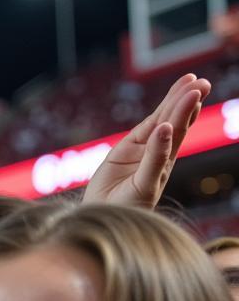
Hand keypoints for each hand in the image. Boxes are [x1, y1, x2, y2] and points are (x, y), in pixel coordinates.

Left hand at [85, 73, 210, 208]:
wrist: (98, 221)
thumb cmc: (108, 193)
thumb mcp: (119, 159)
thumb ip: (141, 141)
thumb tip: (160, 120)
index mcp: (146, 149)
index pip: (162, 119)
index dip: (175, 100)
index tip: (189, 79)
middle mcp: (156, 159)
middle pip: (171, 125)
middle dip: (185, 104)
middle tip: (201, 83)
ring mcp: (153, 173)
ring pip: (169, 140)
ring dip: (179, 117)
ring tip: (193, 95)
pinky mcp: (146, 189)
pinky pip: (154, 165)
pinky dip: (159, 147)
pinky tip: (165, 128)